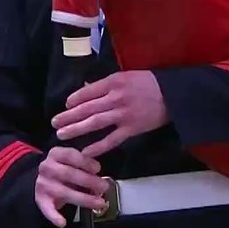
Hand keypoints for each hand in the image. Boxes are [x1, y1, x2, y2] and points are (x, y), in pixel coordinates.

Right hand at [34, 146, 108, 227]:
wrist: (42, 180)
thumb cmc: (63, 169)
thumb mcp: (72, 160)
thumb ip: (86, 160)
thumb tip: (104, 159)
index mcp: (55, 154)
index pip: (69, 155)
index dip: (85, 162)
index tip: (97, 168)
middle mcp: (47, 168)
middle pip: (68, 173)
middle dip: (89, 181)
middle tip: (104, 187)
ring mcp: (44, 184)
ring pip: (63, 192)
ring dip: (83, 199)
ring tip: (99, 202)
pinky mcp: (41, 199)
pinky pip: (47, 209)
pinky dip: (54, 216)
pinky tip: (62, 222)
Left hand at [52, 70, 168, 157]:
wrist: (174, 95)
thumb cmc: (149, 83)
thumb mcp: (125, 76)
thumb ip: (105, 84)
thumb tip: (85, 88)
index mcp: (113, 82)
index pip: (87, 92)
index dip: (74, 99)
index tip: (65, 106)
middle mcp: (115, 98)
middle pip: (87, 108)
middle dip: (68, 116)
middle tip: (54, 123)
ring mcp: (123, 114)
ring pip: (95, 123)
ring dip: (76, 129)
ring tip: (61, 134)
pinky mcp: (132, 129)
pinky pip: (112, 139)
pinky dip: (98, 146)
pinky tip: (85, 151)